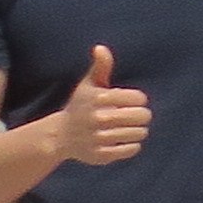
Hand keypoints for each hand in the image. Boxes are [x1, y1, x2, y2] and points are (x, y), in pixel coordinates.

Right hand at [51, 45, 150, 169]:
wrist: (60, 135)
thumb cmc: (81, 106)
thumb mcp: (89, 85)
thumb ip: (100, 66)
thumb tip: (101, 48)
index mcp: (99, 98)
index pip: (139, 98)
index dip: (138, 100)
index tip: (129, 102)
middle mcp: (99, 118)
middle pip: (143, 116)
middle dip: (141, 116)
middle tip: (134, 117)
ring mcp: (99, 138)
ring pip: (139, 133)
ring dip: (137, 131)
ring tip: (127, 128)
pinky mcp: (101, 155)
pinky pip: (131, 150)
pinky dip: (132, 146)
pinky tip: (123, 141)